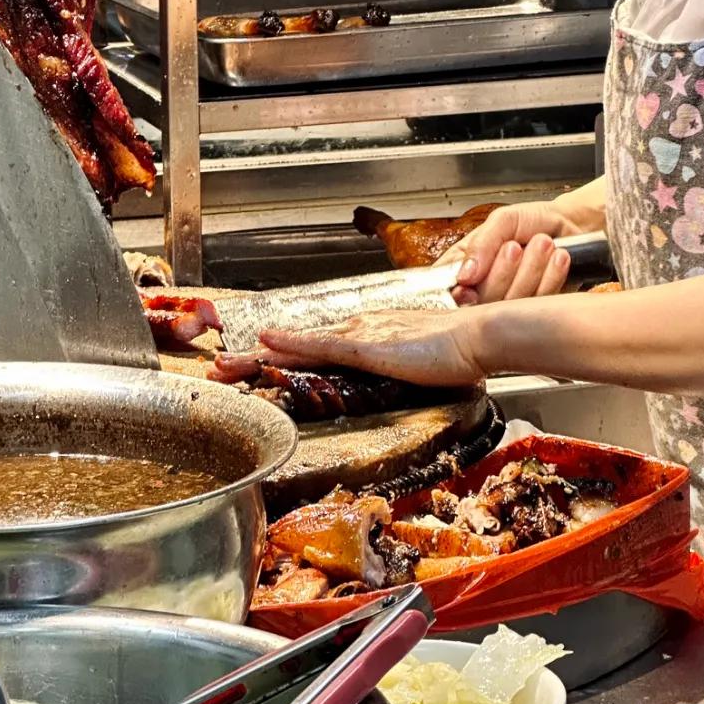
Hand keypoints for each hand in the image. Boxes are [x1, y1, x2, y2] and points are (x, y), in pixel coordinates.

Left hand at [213, 308, 483, 386]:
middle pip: (299, 345)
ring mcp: (362, 336)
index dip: (283, 354)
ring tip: (227, 361)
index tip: (253, 361)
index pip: (317, 347)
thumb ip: (405, 368)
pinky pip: (323, 346)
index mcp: (371, 335)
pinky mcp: (369, 347)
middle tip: (222, 364)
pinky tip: (268, 343)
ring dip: (262, 354)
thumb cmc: (461, 352)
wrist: (481, 337)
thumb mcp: (423, 363)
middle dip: (257, 357)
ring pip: (301, 345)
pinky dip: (292, 344)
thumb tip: (403, 373)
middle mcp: (360, 330)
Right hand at [437, 201, 574, 304]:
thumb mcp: (504, 220)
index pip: (447, 290)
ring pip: (509, 305)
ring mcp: (510, 302)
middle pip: (479, 302)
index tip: (471, 284)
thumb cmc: (534, 220)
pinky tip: (557, 259)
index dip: (457, 293)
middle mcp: (485, 287)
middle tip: (515, 248)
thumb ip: (481, 244)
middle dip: (501, 273)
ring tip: (543, 244)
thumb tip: (464, 275)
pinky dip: (549, 278)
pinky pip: (537, 305)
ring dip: (529, 271)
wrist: (573, 224)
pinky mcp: (536, 310)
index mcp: (466, 265)